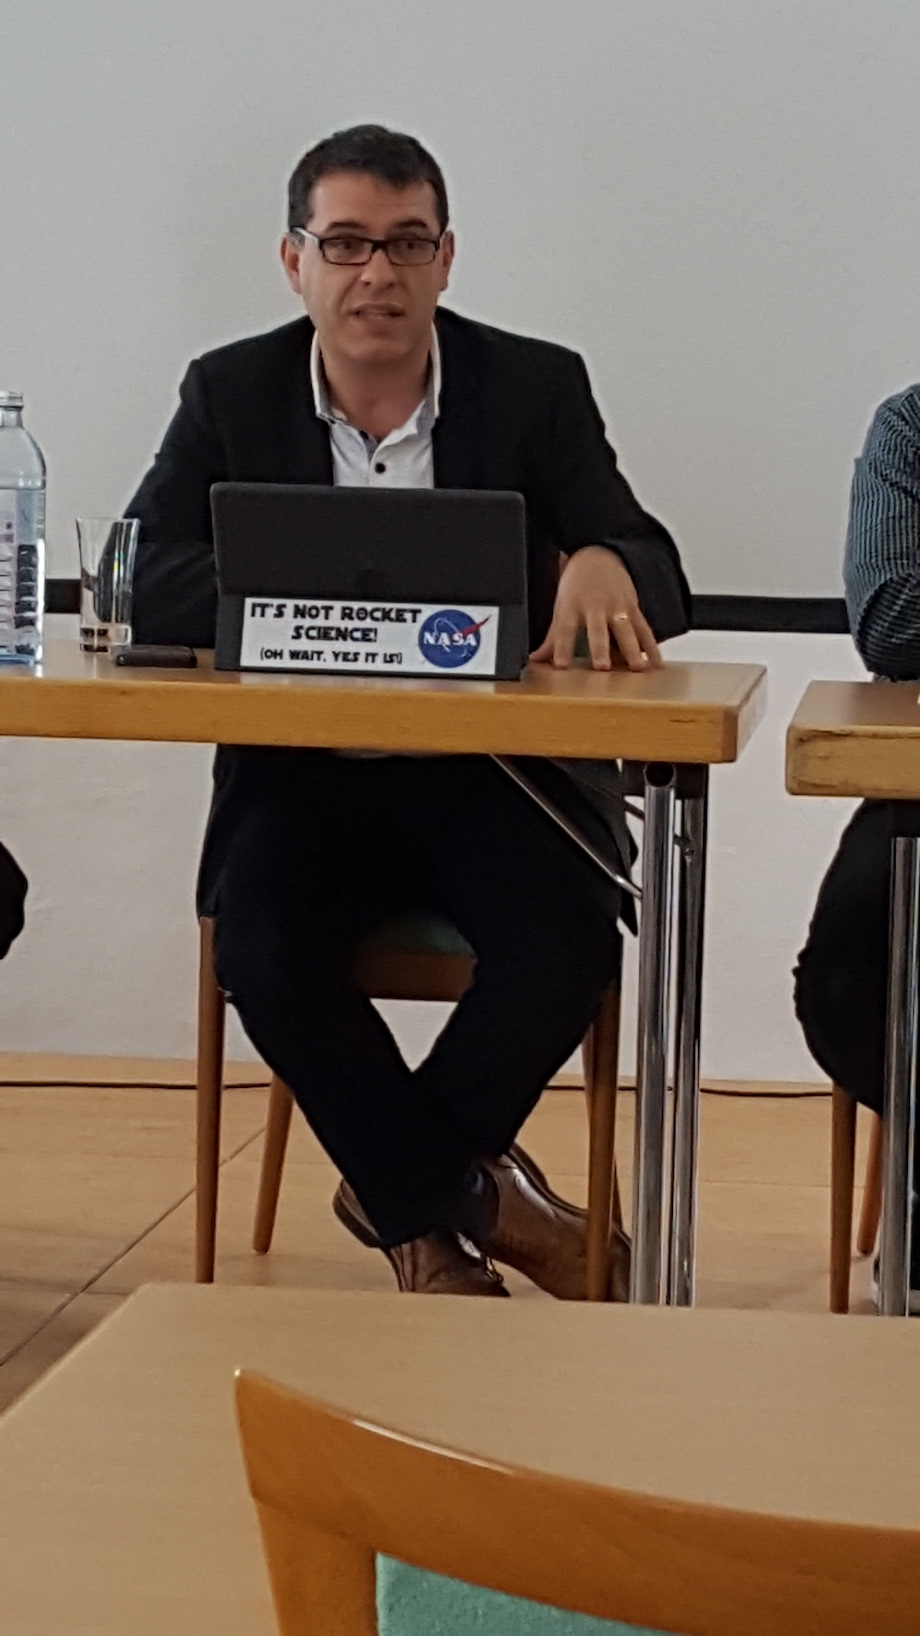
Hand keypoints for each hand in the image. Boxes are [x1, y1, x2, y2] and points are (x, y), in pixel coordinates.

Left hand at [530, 547, 662, 670]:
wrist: (599, 555)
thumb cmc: (577, 585)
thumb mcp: (561, 607)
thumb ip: (552, 639)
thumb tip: (535, 660)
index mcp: (572, 606)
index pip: (564, 629)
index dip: (562, 648)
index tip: (561, 666)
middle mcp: (596, 607)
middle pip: (598, 630)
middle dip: (600, 648)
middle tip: (602, 667)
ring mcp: (617, 607)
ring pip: (626, 630)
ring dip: (632, 650)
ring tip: (638, 668)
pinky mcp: (633, 608)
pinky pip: (644, 630)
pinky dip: (651, 647)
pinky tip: (656, 664)